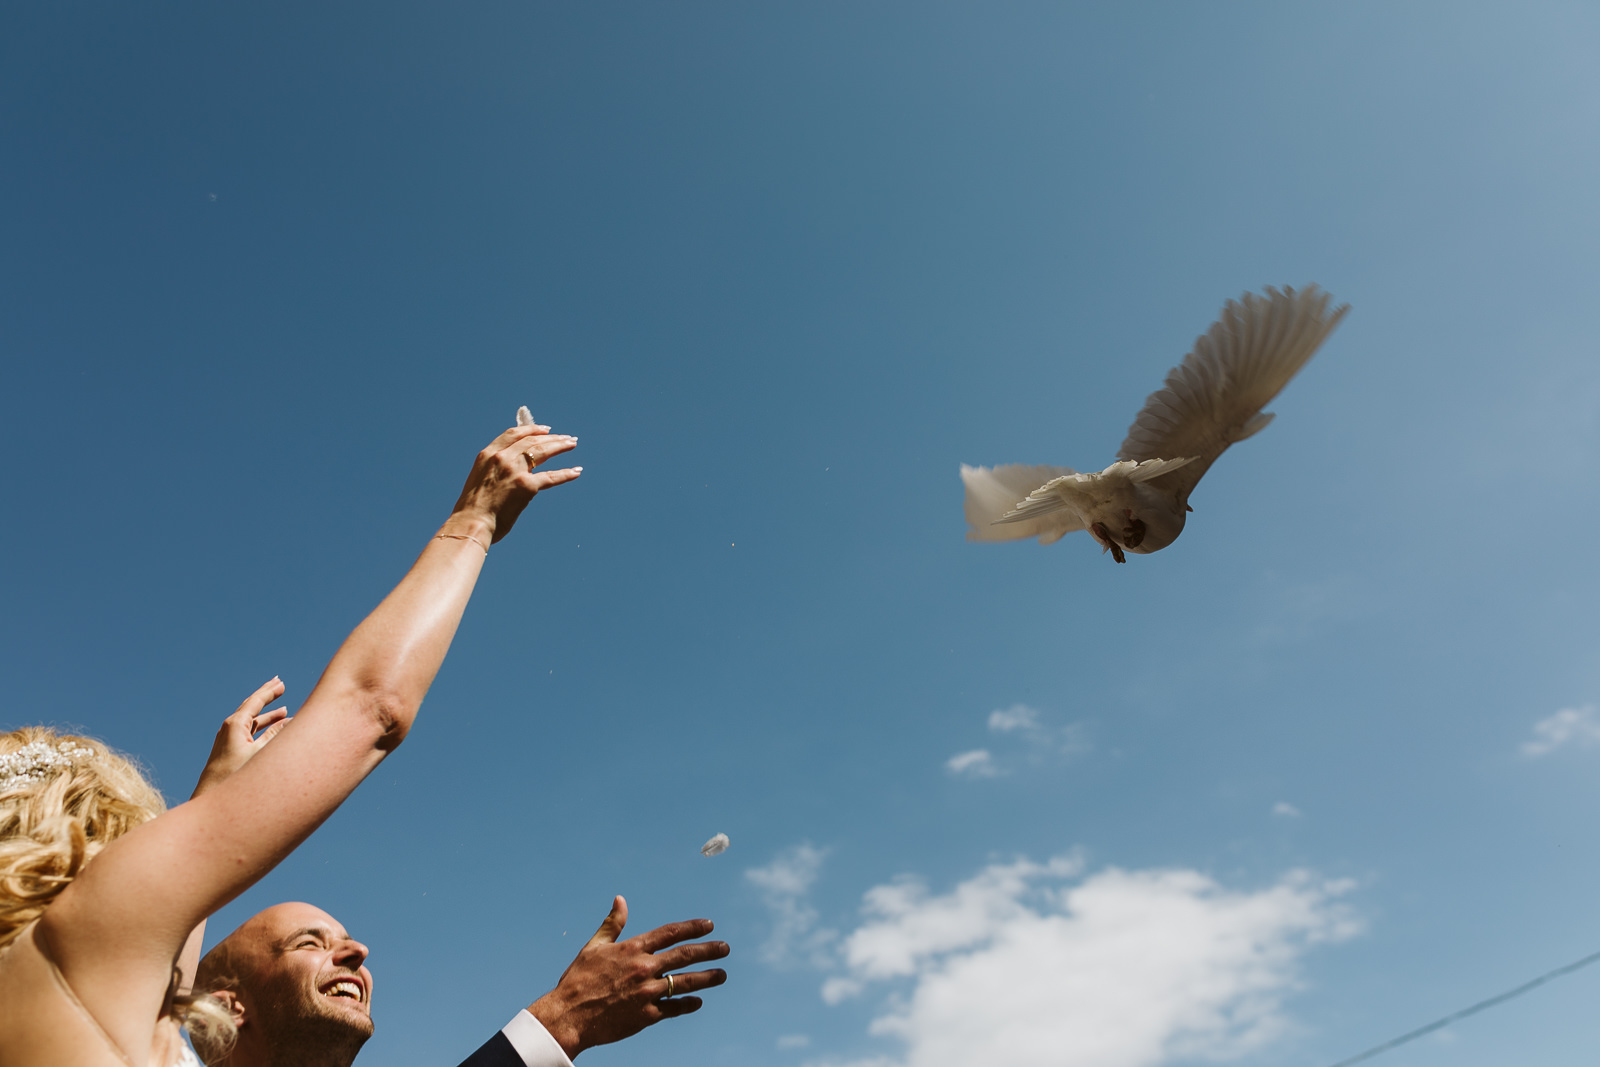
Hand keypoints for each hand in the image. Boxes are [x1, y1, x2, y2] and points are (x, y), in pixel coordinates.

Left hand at [190, 677, 291, 798]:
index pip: (255, 702)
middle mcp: (229, 728)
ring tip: (283, 710)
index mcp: (234, 724)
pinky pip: (249, 732)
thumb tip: (290, 721)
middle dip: (266, 696)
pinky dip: (262, 727)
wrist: (210, 796)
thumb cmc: (235, 776)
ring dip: (267, 715)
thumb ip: (275, 735)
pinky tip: (272, 730)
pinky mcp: (229, 750)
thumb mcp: (260, 753)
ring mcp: (228, 739)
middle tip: (279, 684)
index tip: (281, 683)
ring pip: (251, 720)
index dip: (269, 692)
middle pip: (251, 706)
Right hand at [446, 423, 579, 544]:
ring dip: (560, 446)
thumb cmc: (473, 506)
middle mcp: (502, 457)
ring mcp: (515, 470)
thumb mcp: (479, 477)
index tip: (546, 429)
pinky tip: (576, 471)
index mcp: (488, 454)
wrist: (471, 522)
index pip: (514, 434)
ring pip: (543, 452)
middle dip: (552, 438)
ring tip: (572, 444)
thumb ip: (495, 468)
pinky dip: (566, 474)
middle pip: (532, 441)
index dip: (532, 429)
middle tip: (566, 438)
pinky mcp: (527, 486)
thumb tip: (512, 467)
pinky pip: (551, 477)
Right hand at [529, 896, 729, 1058]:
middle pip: (684, 956)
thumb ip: (613, 924)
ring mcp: (646, 993)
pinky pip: (673, 1009)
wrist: (568, 1017)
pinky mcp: (646, 1016)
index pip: (669, 933)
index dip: (692, 928)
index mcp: (632, 949)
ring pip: (685, 983)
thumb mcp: (593, 947)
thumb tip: (620, 899)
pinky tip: (697, 1001)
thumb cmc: (578, 980)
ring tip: (722, 975)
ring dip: (707, 978)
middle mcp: (643, 969)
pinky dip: (687, 1004)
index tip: (709, 925)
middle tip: (725, 948)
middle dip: (708, 951)